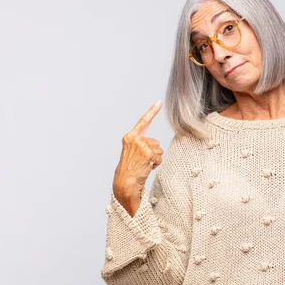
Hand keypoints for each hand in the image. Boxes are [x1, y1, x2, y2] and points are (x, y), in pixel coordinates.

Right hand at [113, 100, 163, 214]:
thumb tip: (157, 146)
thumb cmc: (129, 169)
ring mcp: (141, 146)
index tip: (159, 101)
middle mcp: (134, 139)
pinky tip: (147, 168)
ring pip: (159, 149)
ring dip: (154, 159)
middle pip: (155, 142)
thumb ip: (141, 145)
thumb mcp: (132, 153)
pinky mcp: (147, 153)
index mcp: (130, 137)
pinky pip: (160, 157)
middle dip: (153, 152)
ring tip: (143, 165)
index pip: (143, 121)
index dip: (152, 111)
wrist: (124, 183)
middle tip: (142, 161)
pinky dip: (156, 164)